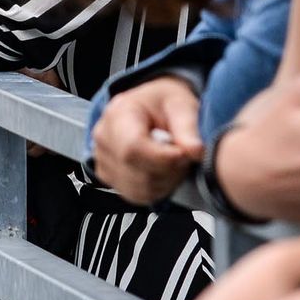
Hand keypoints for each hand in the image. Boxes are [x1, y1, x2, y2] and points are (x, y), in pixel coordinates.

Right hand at [91, 76, 205, 203]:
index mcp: (119, 113)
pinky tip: (161, 170)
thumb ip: (189, 127)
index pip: (132, 148)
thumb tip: (196, 151)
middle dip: (168, 170)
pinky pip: (135, 195)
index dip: (163, 158)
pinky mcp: (108, 176)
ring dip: (164, 181)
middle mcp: (104, 136)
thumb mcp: (182, 105)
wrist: (152, 106)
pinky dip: (156, 189)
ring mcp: (103, 158)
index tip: (183, 154)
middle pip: (136, 172)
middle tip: (181, 153)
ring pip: (137, 189)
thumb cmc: (164, 103)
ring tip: (171, 159)